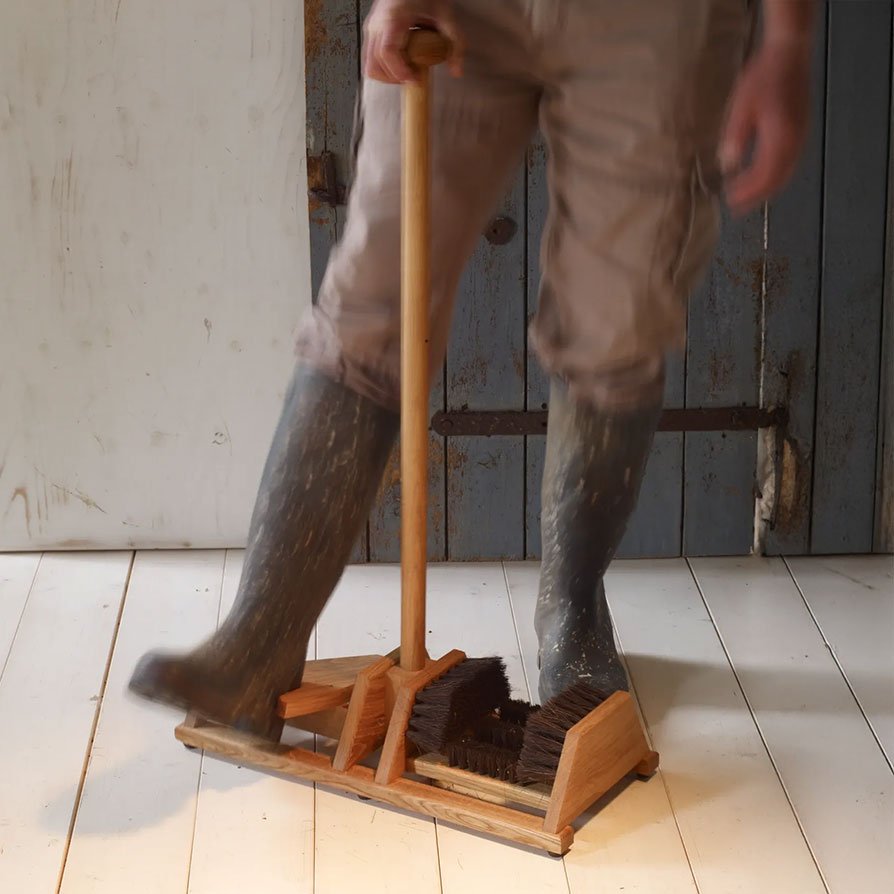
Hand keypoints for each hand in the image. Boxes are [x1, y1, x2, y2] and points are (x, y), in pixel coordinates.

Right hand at [363, 0, 463, 82]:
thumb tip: (457, 70)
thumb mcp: (445, 15)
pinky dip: (383, 67)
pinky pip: (371, 57)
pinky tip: (400, 64)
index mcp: (394, 17)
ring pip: (370, 63)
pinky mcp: (372, 31)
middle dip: (394, 78)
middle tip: (413, 78)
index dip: (399, 71)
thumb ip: (455, 43)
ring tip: (407, 72)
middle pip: (375, 63)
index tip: (414, 79)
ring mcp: (372, 28)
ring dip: (387, 75)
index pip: (387, 52)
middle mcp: (378, 23)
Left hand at [719, 38, 810, 213]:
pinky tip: (760, 175)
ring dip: (765, 187)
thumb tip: (727, 167)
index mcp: (780, 138)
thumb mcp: (741, 108)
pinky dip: (775, 174)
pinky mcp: (801, 131)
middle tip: (736, 207)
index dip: (748, 192)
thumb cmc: (762, 79)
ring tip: (745, 195)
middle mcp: (795, 142)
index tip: (730, 201)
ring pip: (785, 173)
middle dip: (756, 196)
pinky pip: (790, 162)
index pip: (764, 176)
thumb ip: (735, 138)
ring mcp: (801, 136)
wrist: (788, 54)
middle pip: (777, 179)